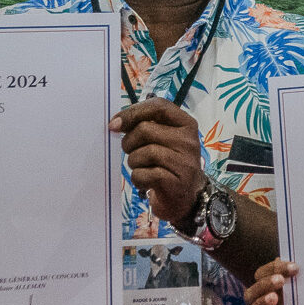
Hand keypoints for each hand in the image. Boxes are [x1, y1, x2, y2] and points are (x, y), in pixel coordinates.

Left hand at [112, 99, 206, 228]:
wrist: (183, 198)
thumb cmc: (166, 164)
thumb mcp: (162, 139)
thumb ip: (144, 125)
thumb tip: (115, 124)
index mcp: (186, 124)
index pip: (159, 106)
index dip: (133, 112)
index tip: (114, 124)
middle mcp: (189, 141)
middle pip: (145, 130)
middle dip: (129, 142)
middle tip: (131, 152)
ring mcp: (185, 163)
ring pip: (143, 153)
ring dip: (134, 162)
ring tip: (142, 168)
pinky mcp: (176, 183)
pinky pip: (143, 174)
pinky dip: (138, 179)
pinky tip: (146, 182)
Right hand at [247, 259, 296, 304]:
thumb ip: (298, 271)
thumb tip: (289, 257)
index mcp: (269, 288)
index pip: (260, 275)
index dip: (273, 269)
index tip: (294, 267)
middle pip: (250, 294)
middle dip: (264, 285)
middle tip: (280, 281)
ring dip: (260, 304)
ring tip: (274, 298)